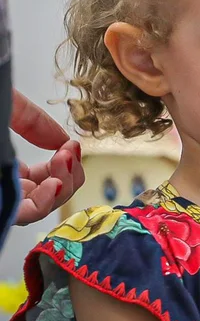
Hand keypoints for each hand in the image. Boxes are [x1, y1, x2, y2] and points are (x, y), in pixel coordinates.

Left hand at [11, 89, 84, 224]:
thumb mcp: (7, 106)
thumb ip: (34, 121)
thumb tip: (64, 138)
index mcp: (5, 167)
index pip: (46, 177)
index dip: (66, 164)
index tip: (71, 146)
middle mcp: (6, 184)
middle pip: (51, 193)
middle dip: (71, 174)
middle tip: (70, 153)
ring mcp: (2, 196)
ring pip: (44, 206)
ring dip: (65, 185)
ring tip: (64, 160)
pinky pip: (27, 214)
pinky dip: (47, 201)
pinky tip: (55, 182)